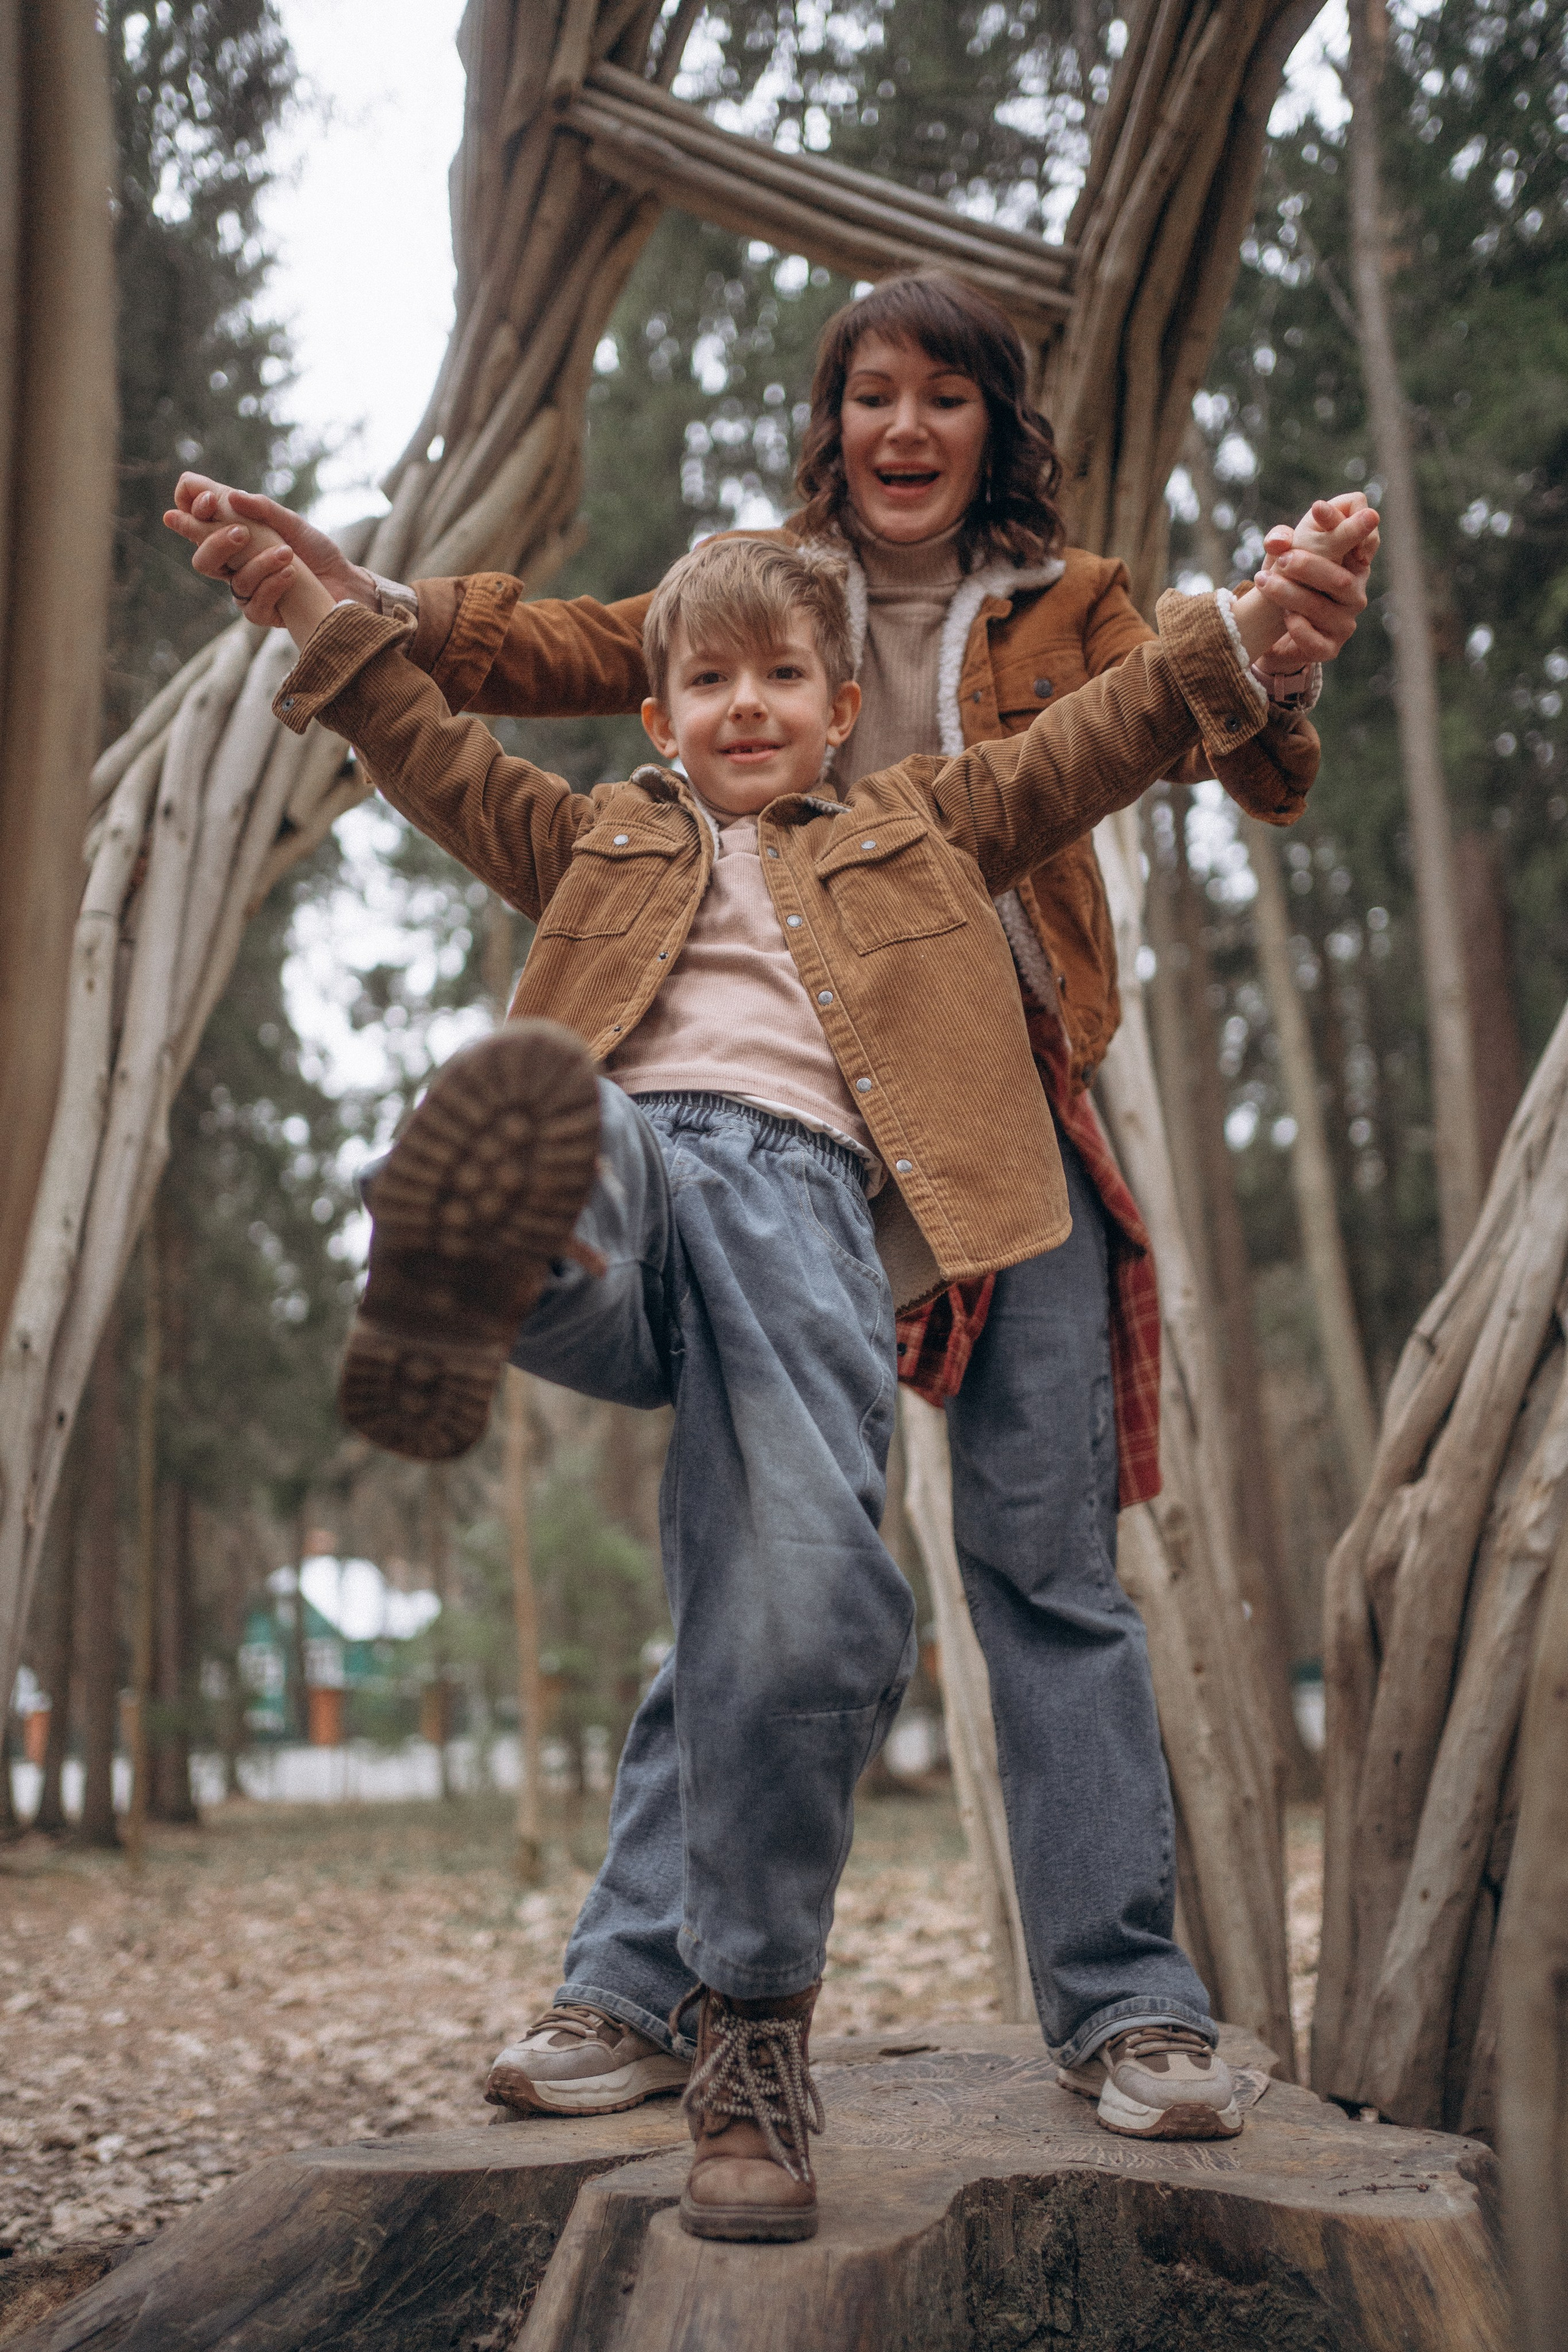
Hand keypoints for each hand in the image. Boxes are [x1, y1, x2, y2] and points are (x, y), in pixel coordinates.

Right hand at [164, 480, 335, 651]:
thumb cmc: (313, 548)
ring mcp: (246, 590)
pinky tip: (291, 574)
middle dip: (216, 543)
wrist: (343, 580)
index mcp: (232, 536)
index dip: (193, 511)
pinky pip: (253, 604)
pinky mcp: (262, 612)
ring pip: (234, 582)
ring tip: (287, 553)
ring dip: (261, 565)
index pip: (197, 523)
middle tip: (241, 532)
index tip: (209, 500)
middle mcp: (234, 565)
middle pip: (202, 560)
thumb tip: (231, 497)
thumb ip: (261, 508)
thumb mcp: (290, 521)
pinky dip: (273, 585)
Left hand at [1248, 494, 1379, 668]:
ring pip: (1323, 607)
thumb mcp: (1285, 552)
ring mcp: (1345, 621)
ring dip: (1291, 594)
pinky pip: (1316, 641)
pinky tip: (1285, 616)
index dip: (1342, 522)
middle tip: (1282, 560)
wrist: (1274, 627)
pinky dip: (1298, 628)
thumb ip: (1282, 539)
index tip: (1315, 508)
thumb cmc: (1289, 579)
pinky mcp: (1329, 648)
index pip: (1362, 534)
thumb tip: (1278, 540)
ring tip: (1265, 582)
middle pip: (1342, 578)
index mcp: (1352, 561)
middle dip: (1309, 566)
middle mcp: (1355, 591)